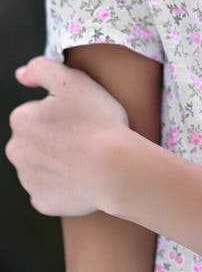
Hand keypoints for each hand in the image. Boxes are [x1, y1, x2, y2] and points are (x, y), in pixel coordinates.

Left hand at [6, 55, 129, 216]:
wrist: (114, 168)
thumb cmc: (97, 121)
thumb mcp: (72, 80)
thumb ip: (41, 69)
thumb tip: (21, 74)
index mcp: (22, 120)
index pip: (35, 110)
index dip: (59, 110)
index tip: (79, 114)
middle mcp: (17, 151)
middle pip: (34, 138)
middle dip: (53, 136)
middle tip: (83, 133)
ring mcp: (28, 180)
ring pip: (41, 164)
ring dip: (58, 159)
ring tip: (86, 155)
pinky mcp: (42, 202)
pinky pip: (49, 189)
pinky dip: (63, 184)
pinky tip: (82, 176)